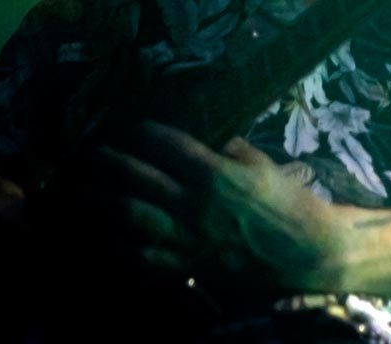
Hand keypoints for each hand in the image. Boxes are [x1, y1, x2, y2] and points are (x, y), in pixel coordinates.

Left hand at [91, 122, 345, 292]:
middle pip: (141, 179)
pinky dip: (122, 249)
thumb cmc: (290, 204)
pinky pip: (146, 259)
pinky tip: (104, 240)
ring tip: (82, 192)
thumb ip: (230, 148)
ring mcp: (189, 238)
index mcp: (215, 173)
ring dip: (103, 203)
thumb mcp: (263, 165)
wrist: (307, 253)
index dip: (146, 132)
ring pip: (134, 217)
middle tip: (94, 153)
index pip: (168, 145)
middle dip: (113, 163)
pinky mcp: (190, 266)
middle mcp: (195, 204)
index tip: (134, 125)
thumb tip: (209, 136)